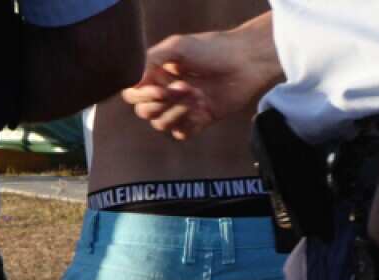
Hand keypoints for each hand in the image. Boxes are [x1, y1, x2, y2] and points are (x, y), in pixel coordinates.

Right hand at [120, 16, 278, 139]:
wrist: (245, 62)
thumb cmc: (212, 49)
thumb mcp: (176, 46)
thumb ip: (150, 61)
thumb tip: (132, 84)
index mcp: (156, 74)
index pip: (133, 94)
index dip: (143, 95)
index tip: (160, 87)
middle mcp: (165, 92)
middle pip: (144, 111)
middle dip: (163, 102)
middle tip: (184, 88)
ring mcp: (181, 108)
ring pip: (160, 124)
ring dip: (177, 111)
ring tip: (198, 94)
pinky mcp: (197, 121)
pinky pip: (181, 133)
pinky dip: (189, 123)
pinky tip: (203, 109)